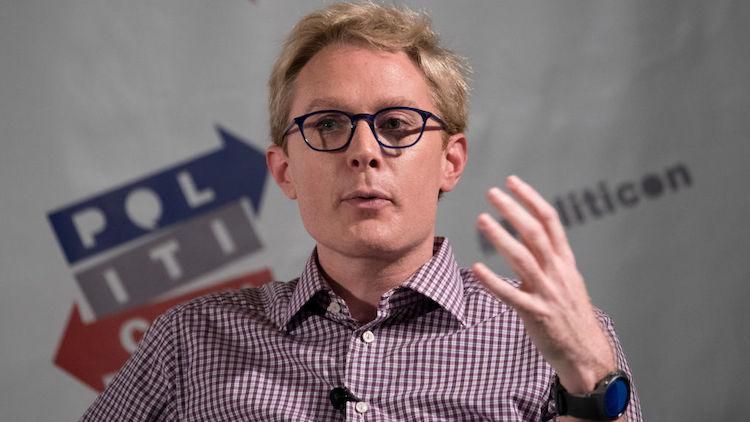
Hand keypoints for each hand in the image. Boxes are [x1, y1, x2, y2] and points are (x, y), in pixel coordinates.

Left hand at [472, 175, 615, 393]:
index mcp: (565, 262)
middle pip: (535, 233)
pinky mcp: (537, 315)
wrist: (586, 353)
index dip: (531, 199)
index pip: (550, 221)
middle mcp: (558, 273)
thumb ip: (549, 258)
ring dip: (501, 237)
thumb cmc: (570, 315)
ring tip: (481, 220)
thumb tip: (530, 234)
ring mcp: (548, 293)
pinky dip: (494, 281)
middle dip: (513, 210)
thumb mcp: (567, 280)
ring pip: (523, 259)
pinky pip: (512, 296)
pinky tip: (476, 269)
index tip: (512, 181)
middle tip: (492, 193)